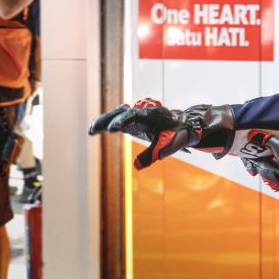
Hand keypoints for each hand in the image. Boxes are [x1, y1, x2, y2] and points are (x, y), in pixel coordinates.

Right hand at [89, 100, 233, 168]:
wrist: (186, 126)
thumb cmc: (178, 134)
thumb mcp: (167, 146)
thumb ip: (151, 155)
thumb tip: (136, 166)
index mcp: (151, 115)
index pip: (132, 116)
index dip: (121, 121)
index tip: (112, 130)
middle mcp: (143, 112)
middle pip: (120, 113)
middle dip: (106, 120)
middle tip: (93, 130)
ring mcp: (139, 116)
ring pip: (118, 115)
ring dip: (104, 121)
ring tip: (91, 131)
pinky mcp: (136, 122)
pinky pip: (120, 120)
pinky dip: (109, 123)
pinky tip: (98, 129)